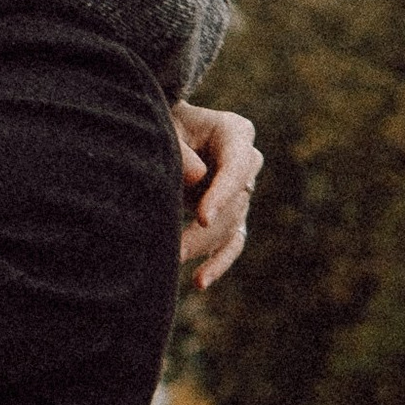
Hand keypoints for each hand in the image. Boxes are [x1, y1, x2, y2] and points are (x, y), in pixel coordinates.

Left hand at [171, 100, 259, 288]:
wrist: (159, 130)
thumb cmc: (161, 122)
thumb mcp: (165, 127)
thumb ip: (179, 150)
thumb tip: (198, 179)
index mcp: (235, 133)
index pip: (237, 166)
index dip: (222, 193)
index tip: (203, 217)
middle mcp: (245, 162)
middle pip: (236, 201)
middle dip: (205, 228)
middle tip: (175, 250)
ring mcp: (239, 190)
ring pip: (231, 225)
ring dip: (204, 248)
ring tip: (176, 265)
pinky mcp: (228, 214)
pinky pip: (231, 242)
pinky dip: (217, 262)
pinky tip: (199, 282)